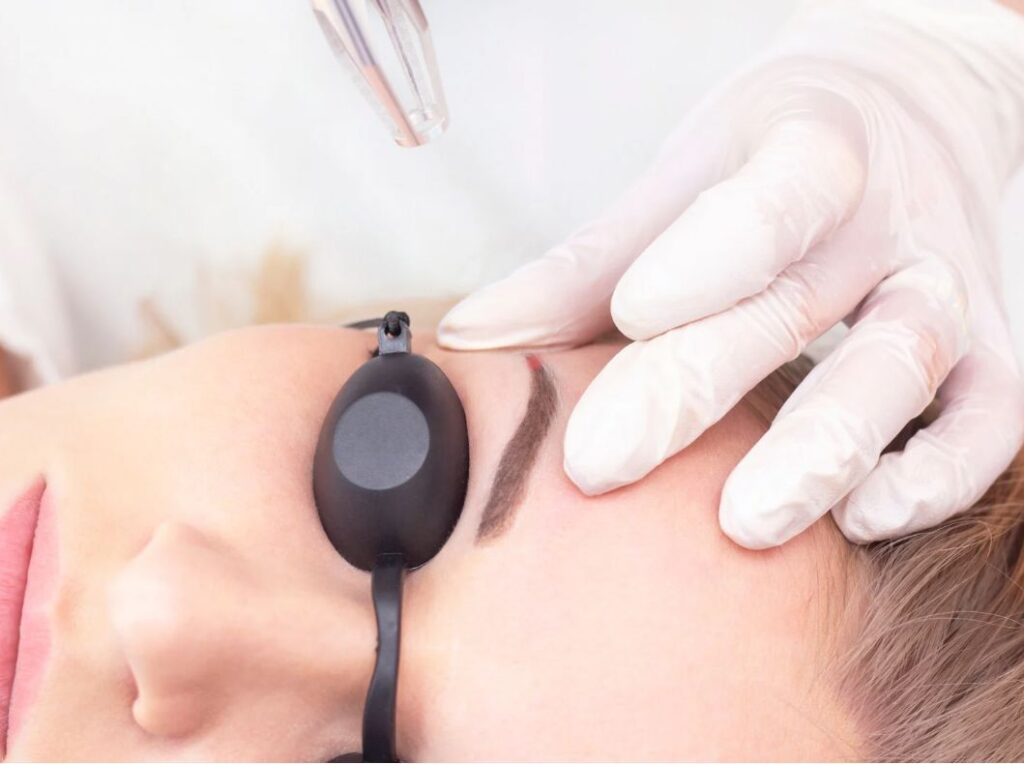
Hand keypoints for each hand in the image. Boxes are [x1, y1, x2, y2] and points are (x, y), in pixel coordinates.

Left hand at [438, 1, 1023, 547]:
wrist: (906, 113)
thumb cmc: (772, 155)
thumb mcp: (683, 174)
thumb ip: (588, 264)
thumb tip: (473, 336)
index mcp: (810, 150)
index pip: (772, 198)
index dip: (709, 256)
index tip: (630, 316)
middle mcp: (886, 219)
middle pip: (799, 303)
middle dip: (699, 384)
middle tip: (604, 460)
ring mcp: (943, 285)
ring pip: (904, 367)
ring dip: (825, 450)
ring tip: (747, 520)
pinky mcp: (985, 348)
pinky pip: (986, 420)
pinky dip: (939, 474)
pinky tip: (863, 517)